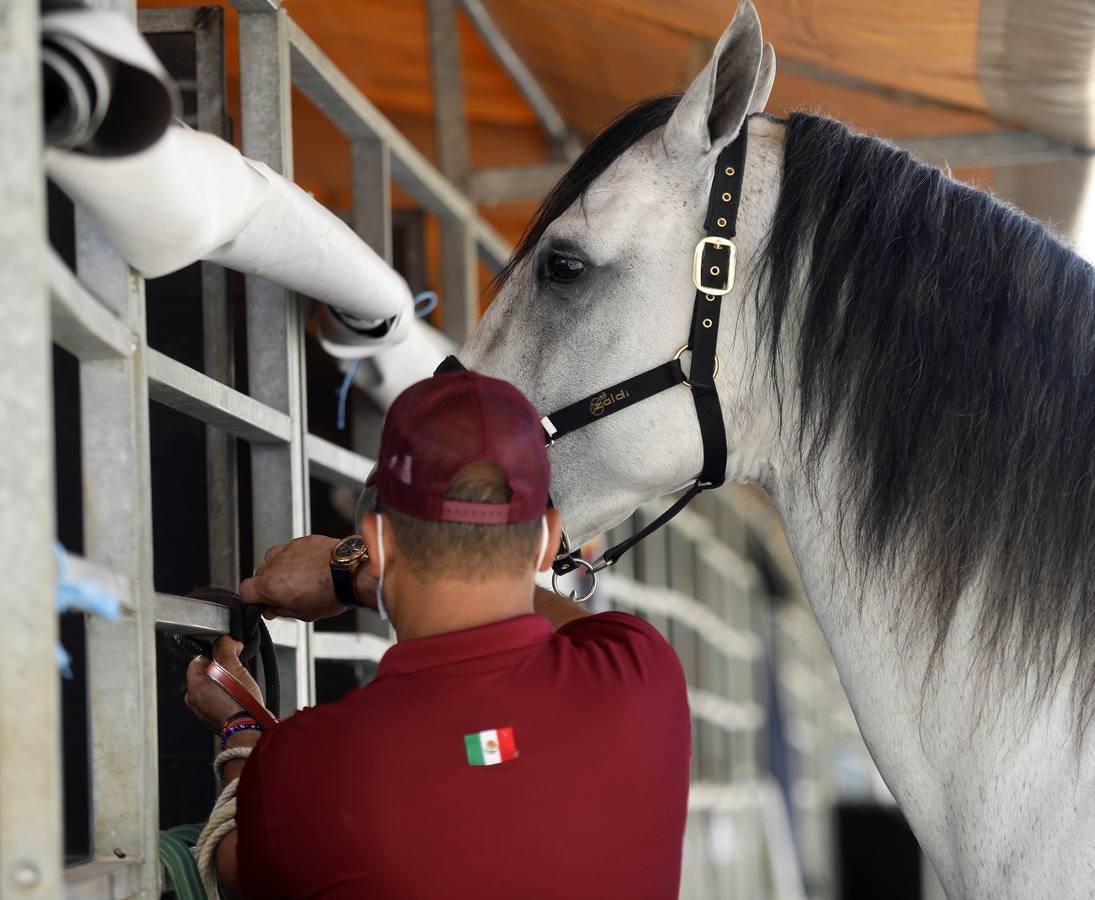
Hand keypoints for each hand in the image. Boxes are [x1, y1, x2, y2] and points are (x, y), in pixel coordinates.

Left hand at [184, 636, 263, 730]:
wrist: (251, 731)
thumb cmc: (240, 704)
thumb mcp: (233, 667)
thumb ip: (226, 648)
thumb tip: (226, 640)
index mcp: (193, 688)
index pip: (199, 659)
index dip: (217, 654)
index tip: (230, 655)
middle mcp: (195, 701)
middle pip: (208, 672)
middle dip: (223, 669)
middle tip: (238, 671)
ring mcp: (205, 712)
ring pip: (216, 686)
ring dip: (228, 682)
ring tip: (241, 686)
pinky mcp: (217, 719)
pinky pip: (221, 699)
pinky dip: (230, 696)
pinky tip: (242, 697)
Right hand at [240, 535, 374, 621]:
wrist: (352, 572)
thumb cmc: (331, 594)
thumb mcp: (303, 613)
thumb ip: (281, 611)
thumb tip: (271, 610)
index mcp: (270, 584)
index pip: (245, 591)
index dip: (253, 599)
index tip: (263, 603)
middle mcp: (275, 563)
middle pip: (260, 573)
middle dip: (269, 584)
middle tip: (287, 593)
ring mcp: (289, 549)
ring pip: (274, 558)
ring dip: (281, 568)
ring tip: (298, 578)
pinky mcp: (303, 540)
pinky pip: (292, 549)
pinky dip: (297, 557)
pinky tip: (311, 566)